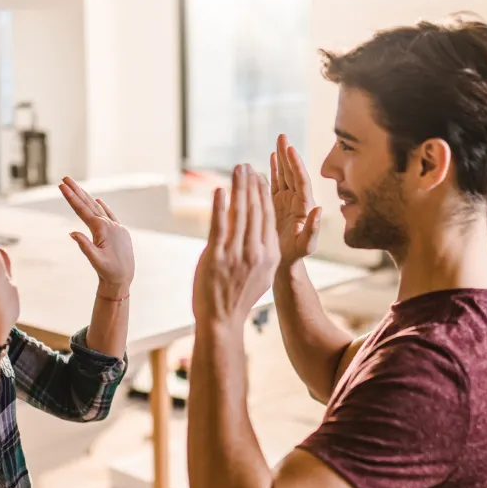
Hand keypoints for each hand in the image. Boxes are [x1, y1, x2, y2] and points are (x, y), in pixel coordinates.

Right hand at [59, 177, 134, 292]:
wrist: (124, 279)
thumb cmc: (109, 271)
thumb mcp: (95, 261)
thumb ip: (84, 246)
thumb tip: (72, 232)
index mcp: (102, 229)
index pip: (82, 210)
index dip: (71, 197)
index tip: (61, 186)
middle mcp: (109, 224)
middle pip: (89, 204)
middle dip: (76, 191)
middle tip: (64, 178)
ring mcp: (116, 226)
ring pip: (98, 208)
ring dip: (86, 197)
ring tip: (76, 186)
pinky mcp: (120, 231)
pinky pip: (109, 215)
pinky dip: (102, 207)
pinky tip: (97, 200)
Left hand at [193, 164, 279, 330]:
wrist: (222, 321)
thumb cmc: (237, 297)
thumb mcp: (261, 275)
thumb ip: (264, 253)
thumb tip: (262, 235)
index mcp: (269, 255)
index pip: (267, 218)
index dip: (262, 195)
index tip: (258, 177)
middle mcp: (256, 253)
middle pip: (256, 211)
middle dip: (251, 185)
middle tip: (247, 166)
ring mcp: (236, 255)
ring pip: (240, 214)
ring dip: (239, 188)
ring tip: (237, 169)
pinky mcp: (217, 258)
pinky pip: (220, 226)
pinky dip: (221, 206)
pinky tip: (221, 189)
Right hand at [271, 134, 320, 265]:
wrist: (285, 263)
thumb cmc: (296, 256)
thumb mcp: (306, 245)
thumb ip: (313, 228)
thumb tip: (319, 208)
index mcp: (304, 207)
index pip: (301, 181)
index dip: (295, 165)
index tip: (290, 149)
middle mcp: (297, 200)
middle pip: (293, 173)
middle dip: (288, 155)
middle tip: (282, 136)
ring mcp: (287, 201)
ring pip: (284, 175)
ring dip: (281, 158)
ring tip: (278, 140)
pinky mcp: (277, 204)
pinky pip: (275, 183)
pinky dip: (274, 169)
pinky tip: (271, 157)